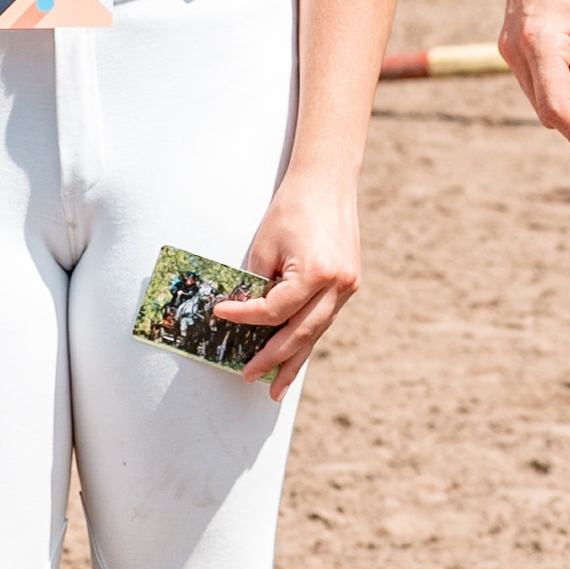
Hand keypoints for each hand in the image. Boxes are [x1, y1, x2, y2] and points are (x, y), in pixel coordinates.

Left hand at [216, 167, 362, 399]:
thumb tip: (249, 317)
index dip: (244, 317)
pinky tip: (294, 355)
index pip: (274, 310)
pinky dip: (308, 336)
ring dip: (295, 360)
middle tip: (249, 376)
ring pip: (317, 332)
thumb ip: (259, 284)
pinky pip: (325, 318)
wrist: (327, 182)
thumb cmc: (292, 208)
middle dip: (273, 359)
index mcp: (316, 273)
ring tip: (276, 387)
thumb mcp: (266, 245)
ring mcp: (348, 287)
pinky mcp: (350, 284)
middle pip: (301, 333)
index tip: (219, 315)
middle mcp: (338, 284)